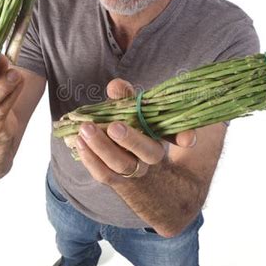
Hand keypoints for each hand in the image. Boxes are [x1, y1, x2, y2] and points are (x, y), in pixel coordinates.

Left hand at [74, 78, 196, 184]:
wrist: (125, 160)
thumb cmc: (130, 126)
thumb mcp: (131, 108)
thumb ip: (125, 97)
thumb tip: (115, 86)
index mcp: (162, 135)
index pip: (179, 136)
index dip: (185, 137)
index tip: (188, 140)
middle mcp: (152, 155)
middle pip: (147, 153)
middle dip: (131, 140)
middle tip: (114, 127)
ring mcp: (135, 170)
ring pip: (122, 165)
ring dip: (102, 148)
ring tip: (85, 129)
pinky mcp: (116, 179)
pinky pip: (103, 174)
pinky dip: (89, 158)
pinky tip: (77, 142)